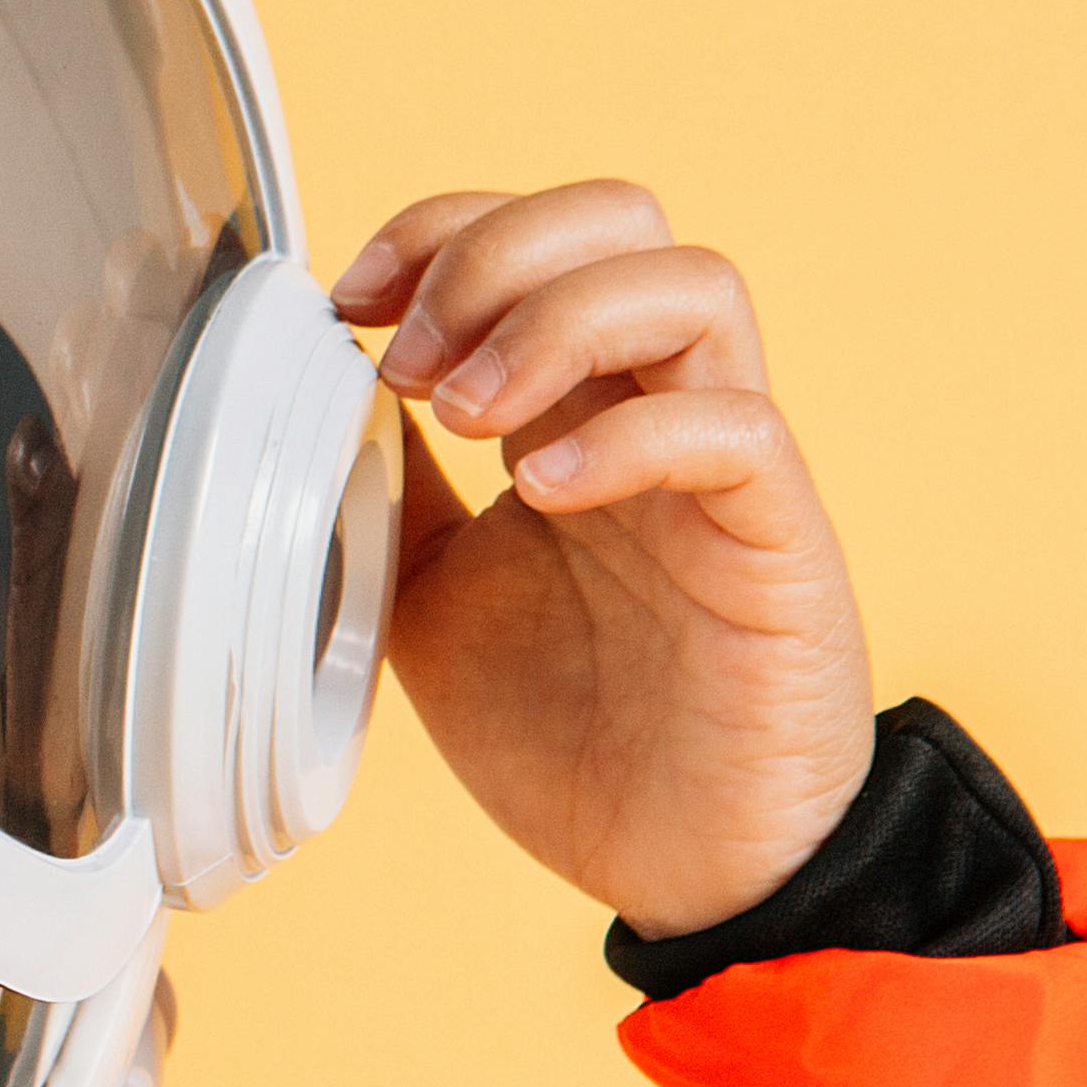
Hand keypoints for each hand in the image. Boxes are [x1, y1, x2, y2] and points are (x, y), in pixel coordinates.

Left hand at [334, 181, 875, 938]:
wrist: (681, 867)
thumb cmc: (569, 732)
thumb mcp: (424, 598)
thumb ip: (387, 498)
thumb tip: (310, 411)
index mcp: (571, 411)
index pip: (534, 239)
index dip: (440, 231)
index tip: (350, 303)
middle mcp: (653, 412)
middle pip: (621, 219)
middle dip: (497, 253)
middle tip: (413, 360)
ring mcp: (723, 471)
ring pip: (694, 286)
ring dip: (556, 320)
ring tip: (468, 415)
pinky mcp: (777, 542)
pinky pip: (733, 431)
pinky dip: (626, 436)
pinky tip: (541, 493)